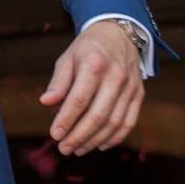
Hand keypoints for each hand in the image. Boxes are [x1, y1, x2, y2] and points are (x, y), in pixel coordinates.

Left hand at [40, 20, 143, 155]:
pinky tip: (100, 145)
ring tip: (78, 149)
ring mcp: (130, 87)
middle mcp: (115, 77)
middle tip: (64, 148)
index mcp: (94, 65)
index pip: (79, 99)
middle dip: (79, 135)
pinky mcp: (138, 95)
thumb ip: (58, 81)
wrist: (119, 34)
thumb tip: (45, 103)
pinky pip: (128, 122)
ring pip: (114, 123)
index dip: (66, 119)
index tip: (54, 135)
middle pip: (98, 115)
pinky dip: (115, 138)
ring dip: (95, 140)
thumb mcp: (68, 57)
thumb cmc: (87, 49)